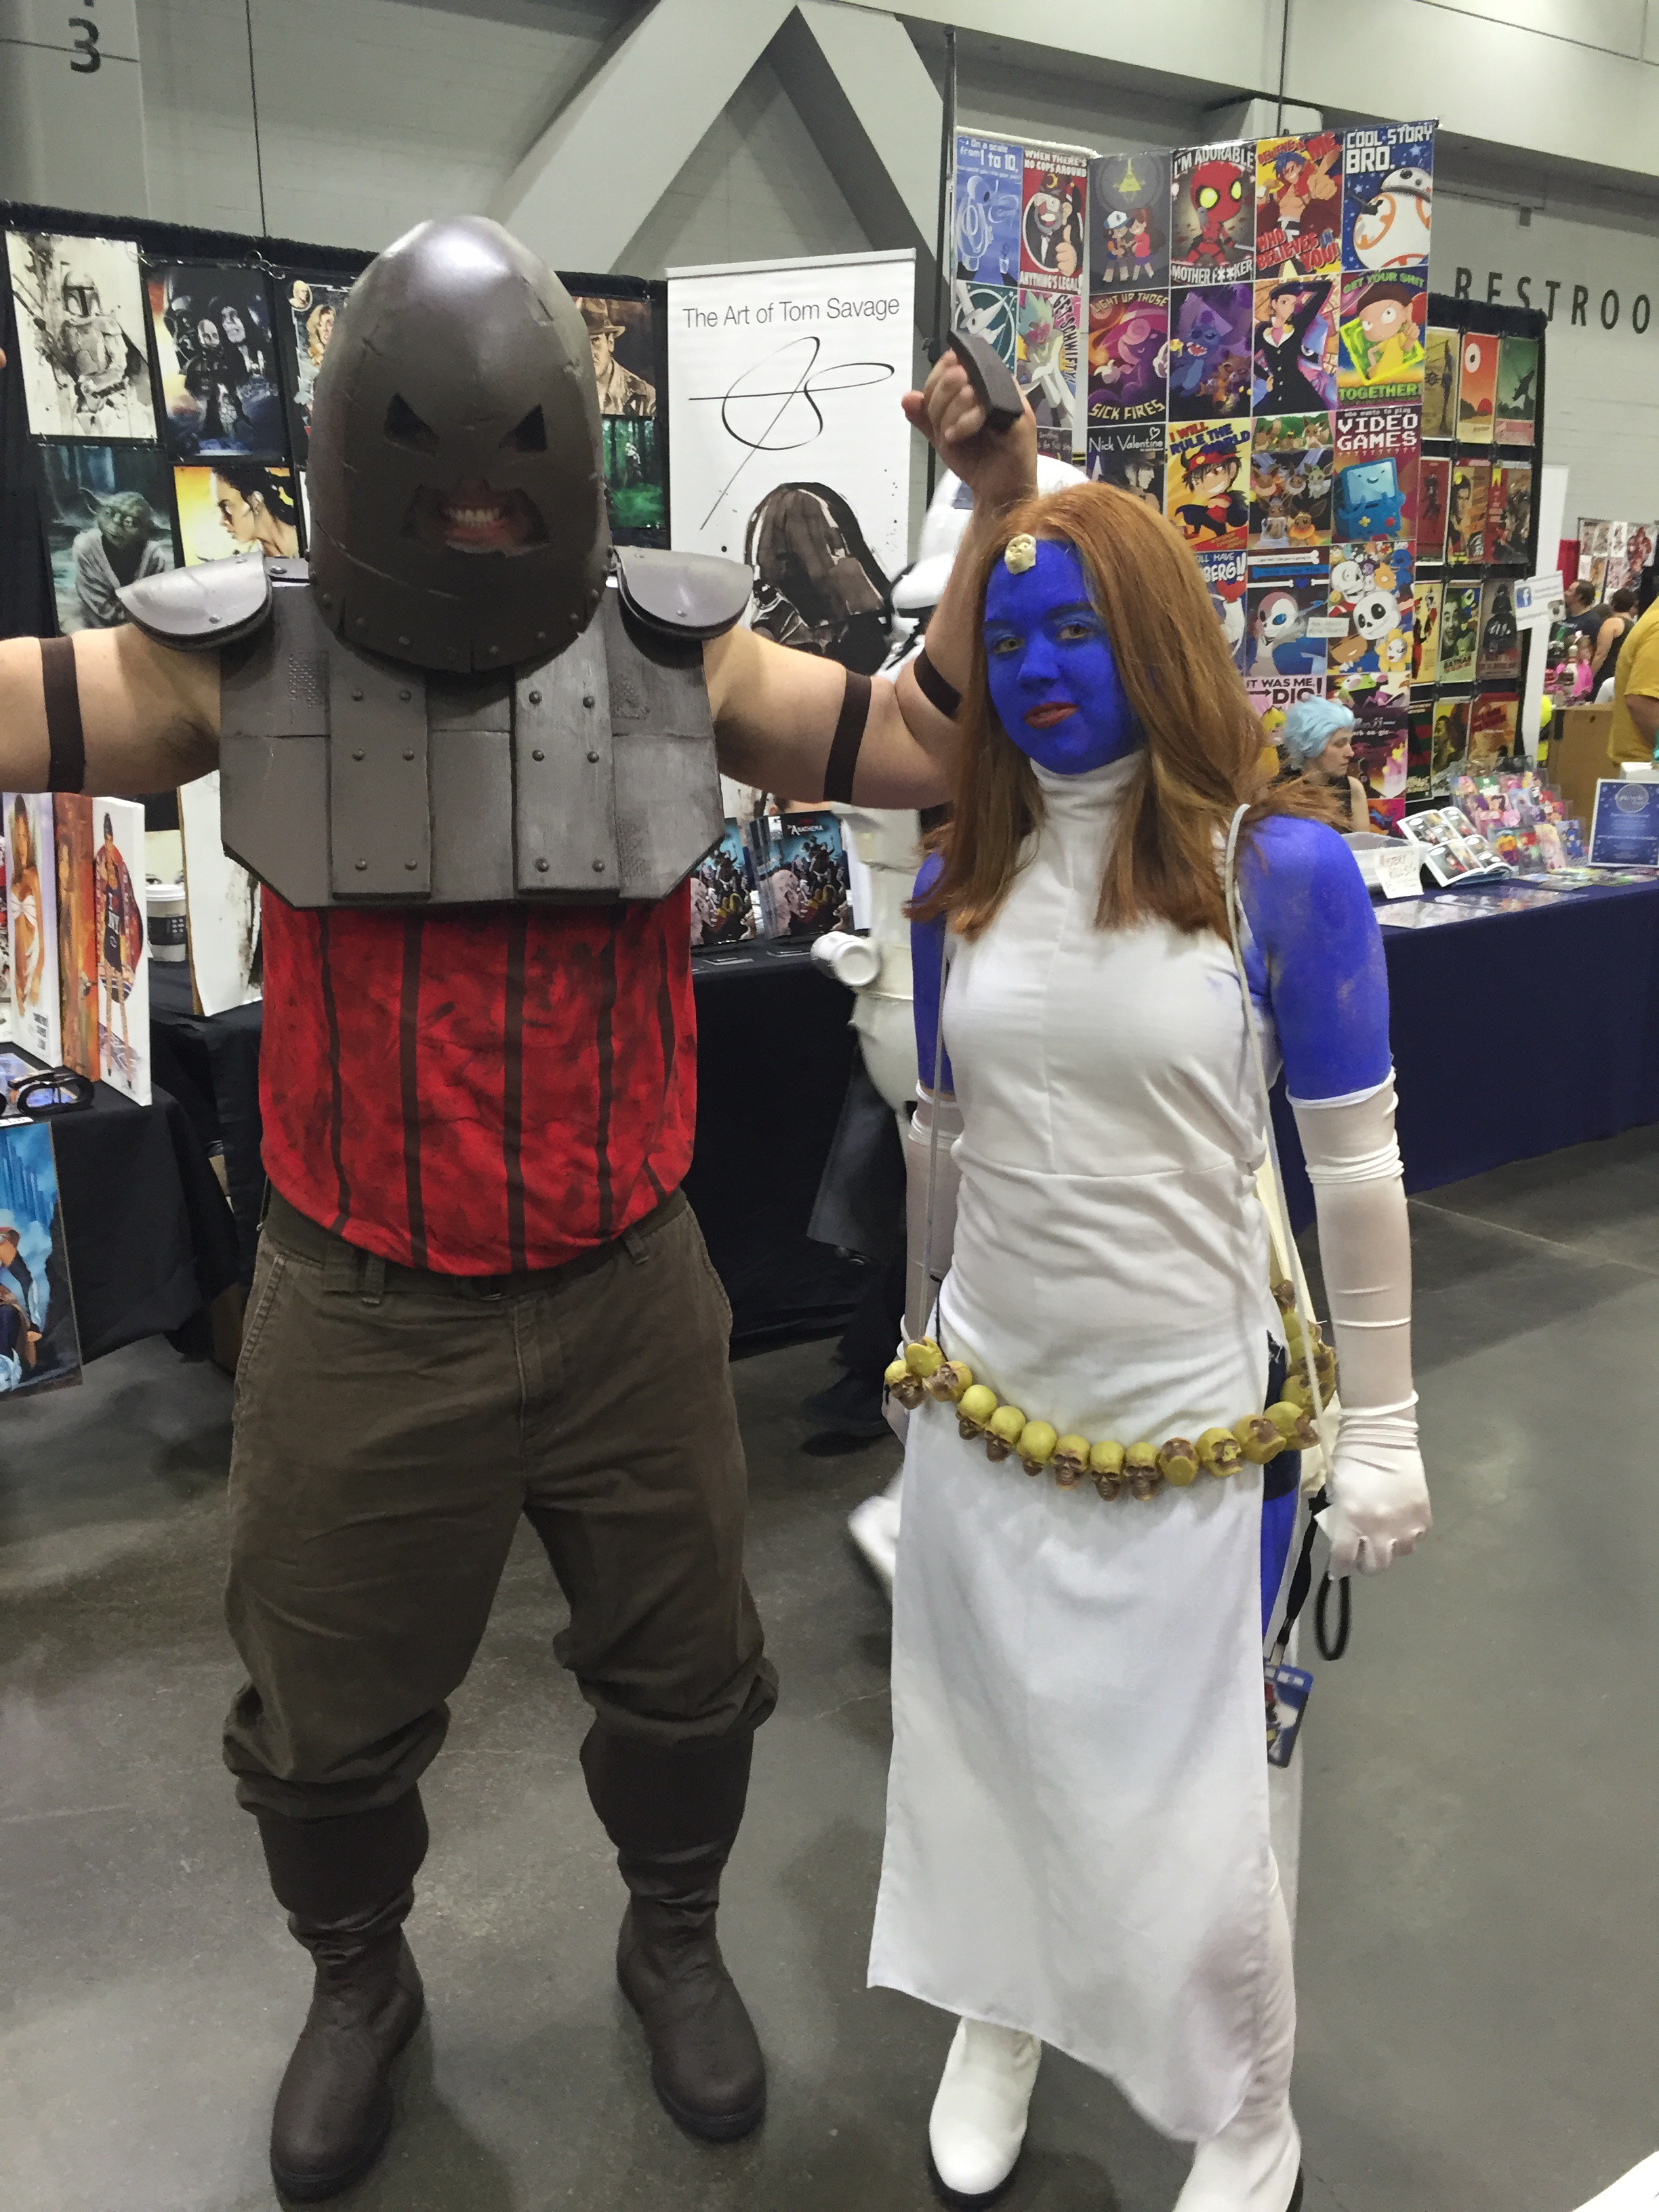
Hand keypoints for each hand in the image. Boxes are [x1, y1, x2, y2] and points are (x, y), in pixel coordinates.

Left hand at [901, 353, 1036, 516]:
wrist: (997, 491)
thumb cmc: (975, 460)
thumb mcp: (942, 435)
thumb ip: (925, 416)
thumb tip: (907, 398)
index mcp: (978, 383)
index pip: (951, 364)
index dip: (934, 382)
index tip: (930, 408)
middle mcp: (996, 385)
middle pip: (957, 373)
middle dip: (939, 402)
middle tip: (941, 427)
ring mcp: (1011, 397)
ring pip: (969, 389)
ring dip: (949, 414)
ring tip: (949, 437)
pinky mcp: (1020, 415)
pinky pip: (985, 408)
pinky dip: (964, 422)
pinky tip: (956, 437)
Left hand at [1321, 1406, 1430, 1576]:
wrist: (1382, 1436)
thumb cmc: (1351, 1457)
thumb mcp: (1336, 1489)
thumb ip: (1340, 1514)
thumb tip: (1343, 1531)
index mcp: (1352, 1520)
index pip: (1344, 1558)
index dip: (1339, 1568)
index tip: (1338, 1570)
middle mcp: (1380, 1528)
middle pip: (1375, 1566)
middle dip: (1365, 1564)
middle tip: (1361, 1555)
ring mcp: (1405, 1523)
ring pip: (1399, 1553)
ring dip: (1389, 1549)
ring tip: (1384, 1538)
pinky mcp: (1423, 1514)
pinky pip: (1417, 1537)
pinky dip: (1408, 1536)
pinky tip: (1401, 1526)